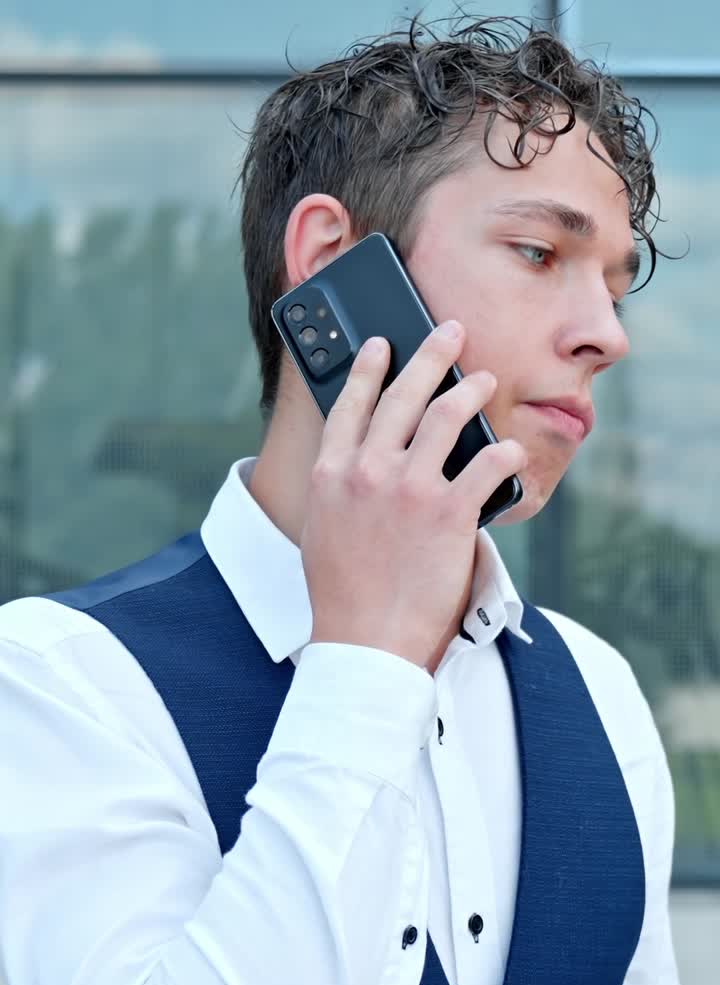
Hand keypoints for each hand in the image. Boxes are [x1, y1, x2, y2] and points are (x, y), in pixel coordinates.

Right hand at [301, 320, 526, 670]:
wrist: (366, 641)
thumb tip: (362, 470)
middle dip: (431, 355)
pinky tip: (511, 448)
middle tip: (451, 333)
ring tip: (485, 380)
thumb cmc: (343, 598)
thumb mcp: (325, 532)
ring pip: (447, 415)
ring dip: (471, 390)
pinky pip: (487, 464)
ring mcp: (409, 488)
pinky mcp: (450, 513)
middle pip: (404, 395)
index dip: (369, 368)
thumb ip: (341, 493)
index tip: (383, 344)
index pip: (350, 404)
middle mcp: (368, 471)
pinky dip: (504, 452)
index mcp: (332, 474)